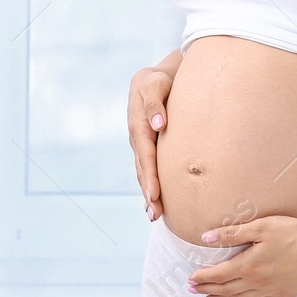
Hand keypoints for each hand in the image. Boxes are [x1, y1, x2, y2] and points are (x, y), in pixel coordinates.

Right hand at [127, 66, 172, 220]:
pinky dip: (149, 186)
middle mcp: (137, 140)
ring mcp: (140, 146)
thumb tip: (158, 124)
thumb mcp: (156, 85)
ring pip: (144, 173)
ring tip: (154, 215)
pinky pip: (147, 170)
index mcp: (139, 126)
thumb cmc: (157, 83)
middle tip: (155, 213)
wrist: (150, 81)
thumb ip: (155, 103)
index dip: (150, 175)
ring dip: (148, 194)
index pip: (146, 154)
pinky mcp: (147, 149)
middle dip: (148, 191)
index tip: (155, 194)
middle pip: (143, 169)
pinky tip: (154, 204)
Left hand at [187, 215, 296, 296]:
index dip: (203, 278)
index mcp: (248, 264)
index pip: (218, 274)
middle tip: (192, 291)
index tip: (190, 279)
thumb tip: (206, 238)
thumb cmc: (294, 235)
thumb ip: (233, 233)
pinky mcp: (282, 295)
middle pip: (225, 288)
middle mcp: (256, 282)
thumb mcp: (262, 227)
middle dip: (207, 289)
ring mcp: (269, 290)